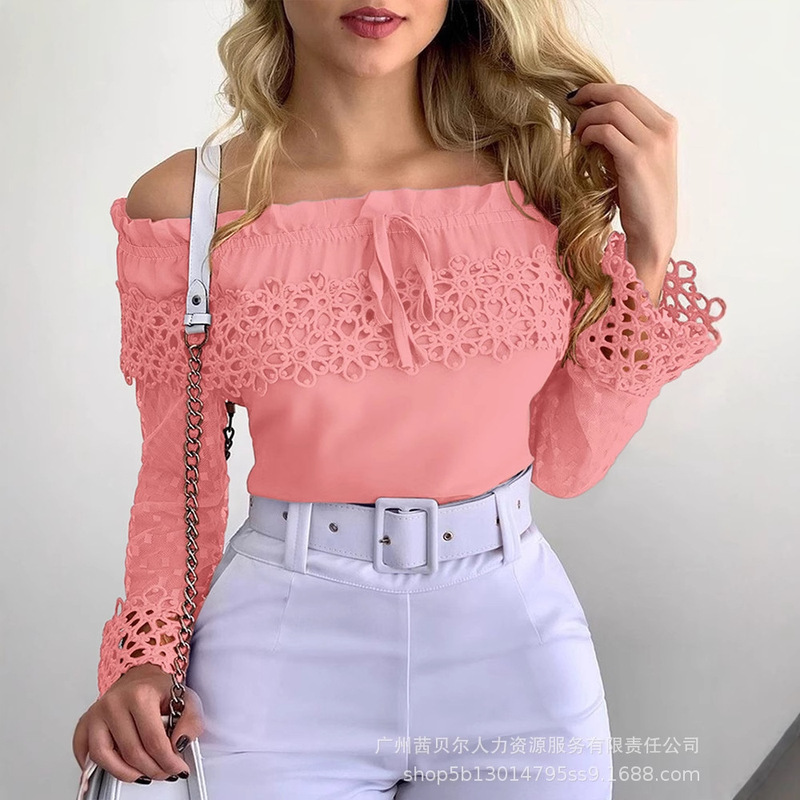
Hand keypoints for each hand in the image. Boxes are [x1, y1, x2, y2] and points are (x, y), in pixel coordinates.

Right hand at [73, 663, 203, 782]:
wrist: (139, 676)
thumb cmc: (159, 690)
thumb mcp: (186, 699)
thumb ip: (192, 721)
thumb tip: (179, 745)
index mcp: (140, 695)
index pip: (154, 741)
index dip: (168, 762)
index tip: (178, 768)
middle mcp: (114, 703)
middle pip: (132, 753)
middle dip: (153, 770)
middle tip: (165, 772)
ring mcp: (96, 714)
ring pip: (105, 757)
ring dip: (127, 773)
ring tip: (143, 774)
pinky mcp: (84, 723)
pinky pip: (86, 754)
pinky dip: (99, 767)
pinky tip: (117, 768)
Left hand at [568, 82, 677, 276]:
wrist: (654, 230)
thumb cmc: (643, 199)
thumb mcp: (640, 159)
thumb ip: (628, 135)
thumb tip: (596, 116)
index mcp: (667, 125)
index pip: (631, 92)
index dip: (602, 89)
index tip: (581, 97)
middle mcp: (663, 129)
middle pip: (622, 92)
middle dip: (591, 92)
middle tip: (570, 102)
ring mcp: (652, 143)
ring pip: (611, 109)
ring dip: (587, 118)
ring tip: (577, 134)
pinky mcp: (636, 159)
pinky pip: (605, 132)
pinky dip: (589, 134)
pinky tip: (583, 145)